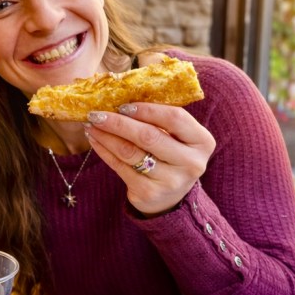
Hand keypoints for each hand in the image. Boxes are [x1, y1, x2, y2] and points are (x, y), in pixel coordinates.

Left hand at [83, 103, 215, 215]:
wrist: (170, 198)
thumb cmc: (171, 156)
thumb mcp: (177, 138)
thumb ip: (160, 119)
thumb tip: (121, 96)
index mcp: (202, 141)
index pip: (175, 118)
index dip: (147, 109)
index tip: (124, 105)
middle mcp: (191, 163)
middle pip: (149, 136)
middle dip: (118, 123)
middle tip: (97, 114)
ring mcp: (170, 181)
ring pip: (130, 152)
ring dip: (106, 136)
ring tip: (91, 125)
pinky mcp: (149, 193)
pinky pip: (120, 167)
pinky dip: (104, 151)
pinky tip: (95, 140)